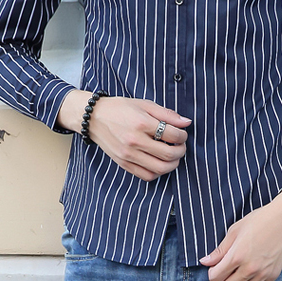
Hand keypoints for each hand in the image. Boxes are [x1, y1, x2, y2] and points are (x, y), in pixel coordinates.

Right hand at [57, 90, 190, 180]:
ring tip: (173, 156)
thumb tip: (187, 123)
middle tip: (181, 146)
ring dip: (173, 164)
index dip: (183, 135)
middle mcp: (135, 141)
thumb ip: (167, 114)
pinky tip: (159, 162)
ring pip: (160, 169)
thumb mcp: (144, 104)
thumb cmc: (120, 109)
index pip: (173, 135)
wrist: (94, 118)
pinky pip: (147, 176)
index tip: (182, 133)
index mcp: (142, 123)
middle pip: (169, 154)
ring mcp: (128, 155)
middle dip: (181, 151)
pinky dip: (158, 172)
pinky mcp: (123, 164)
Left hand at [198, 189, 281, 280]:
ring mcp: (262, 274)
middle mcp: (249, 269)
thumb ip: (220, 250)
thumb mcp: (235, 230)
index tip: (216, 267)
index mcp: (237, 255)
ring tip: (239, 274)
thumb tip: (204, 262)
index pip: (215, 278)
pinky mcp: (272, 277)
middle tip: (227, 270)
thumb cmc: (259, 221)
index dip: (212, 273)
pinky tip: (250, 275)